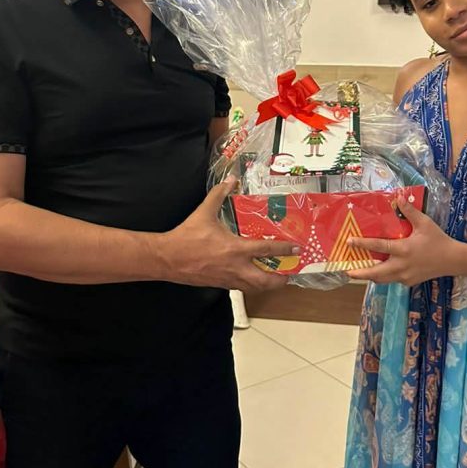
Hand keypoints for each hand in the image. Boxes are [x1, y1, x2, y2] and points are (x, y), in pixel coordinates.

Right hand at [162, 178, 298, 292]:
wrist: (168, 259)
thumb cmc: (187, 237)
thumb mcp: (204, 212)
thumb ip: (219, 194)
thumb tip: (231, 179)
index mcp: (235, 249)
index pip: (266, 250)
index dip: (285, 249)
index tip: (298, 249)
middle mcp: (235, 267)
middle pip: (265, 281)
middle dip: (280, 280)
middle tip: (289, 274)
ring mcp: (227, 279)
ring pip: (253, 288)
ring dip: (266, 285)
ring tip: (275, 278)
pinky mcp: (219, 285)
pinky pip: (240, 287)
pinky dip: (249, 284)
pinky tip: (250, 277)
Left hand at [347, 192, 459, 286]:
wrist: (453, 260)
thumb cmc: (438, 240)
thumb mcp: (424, 223)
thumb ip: (410, 211)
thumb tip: (399, 197)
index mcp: (403, 250)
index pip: (378, 247)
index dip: (362, 244)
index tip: (349, 242)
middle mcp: (401, 266)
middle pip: (375, 273)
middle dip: (360, 273)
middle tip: (346, 270)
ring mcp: (405, 276)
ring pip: (382, 280)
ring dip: (370, 276)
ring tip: (359, 272)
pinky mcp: (409, 282)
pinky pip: (392, 280)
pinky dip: (384, 276)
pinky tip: (381, 270)